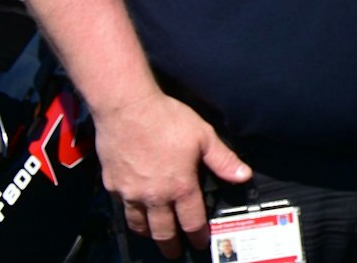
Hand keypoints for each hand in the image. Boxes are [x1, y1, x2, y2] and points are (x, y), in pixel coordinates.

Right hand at [93, 91, 251, 258]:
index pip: (192, 221)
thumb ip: (223, 160)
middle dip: (171, 245)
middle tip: (174, 252)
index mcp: (180, 186)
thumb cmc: (166, 119)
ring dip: (149, 233)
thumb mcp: (204, 136)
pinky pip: (122, 207)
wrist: (127, 108)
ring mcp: (131, 193)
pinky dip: (130, 213)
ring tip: (154, 236)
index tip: (201, 242)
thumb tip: (243, 175)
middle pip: (163, 231)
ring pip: (139, 224)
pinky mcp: (113, 185)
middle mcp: (155, 195)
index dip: (198, 235)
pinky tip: (134, 210)